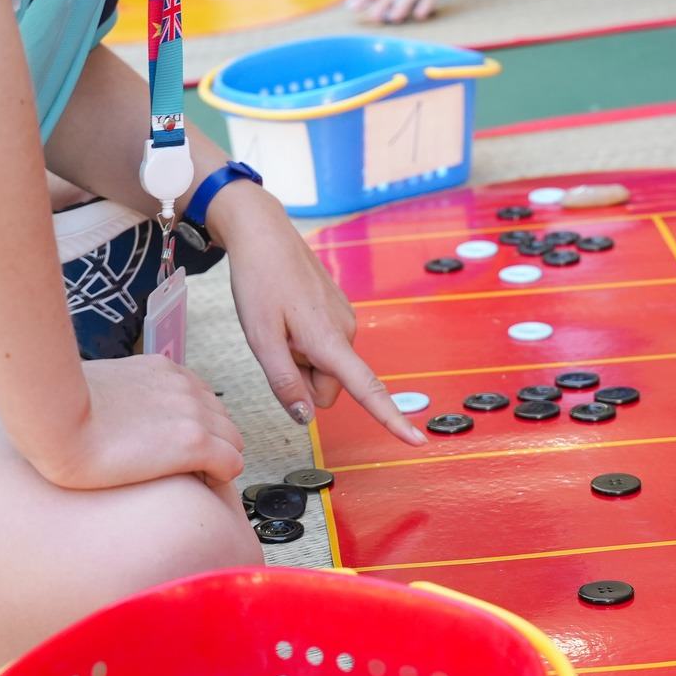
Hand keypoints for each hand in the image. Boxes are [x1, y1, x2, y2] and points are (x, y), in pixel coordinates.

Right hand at [28, 354, 245, 488]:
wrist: (53, 417)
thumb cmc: (59, 407)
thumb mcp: (97, 385)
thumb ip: (117, 393)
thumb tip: (105, 409)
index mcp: (163, 370)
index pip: (201, 397)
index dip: (195, 425)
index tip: (175, 447)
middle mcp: (184, 386)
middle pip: (223, 419)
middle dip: (212, 444)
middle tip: (187, 469)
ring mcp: (192, 413)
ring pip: (234, 440)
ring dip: (218, 460)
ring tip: (191, 481)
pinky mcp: (193, 443)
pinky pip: (232, 463)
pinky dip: (221, 477)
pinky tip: (199, 486)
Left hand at [215, 184, 427, 446]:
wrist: (263, 234)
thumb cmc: (259, 281)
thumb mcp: (260, 339)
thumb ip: (284, 382)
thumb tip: (306, 418)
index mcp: (329, 340)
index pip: (366, 389)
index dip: (391, 418)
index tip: (416, 441)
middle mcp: (346, 330)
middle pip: (329, 387)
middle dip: (303, 379)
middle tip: (276, 345)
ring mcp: (345, 319)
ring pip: (325, 367)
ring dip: (301, 359)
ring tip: (280, 326)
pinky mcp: (339, 311)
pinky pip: (324, 347)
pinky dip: (304, 343)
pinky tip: (288, 316)